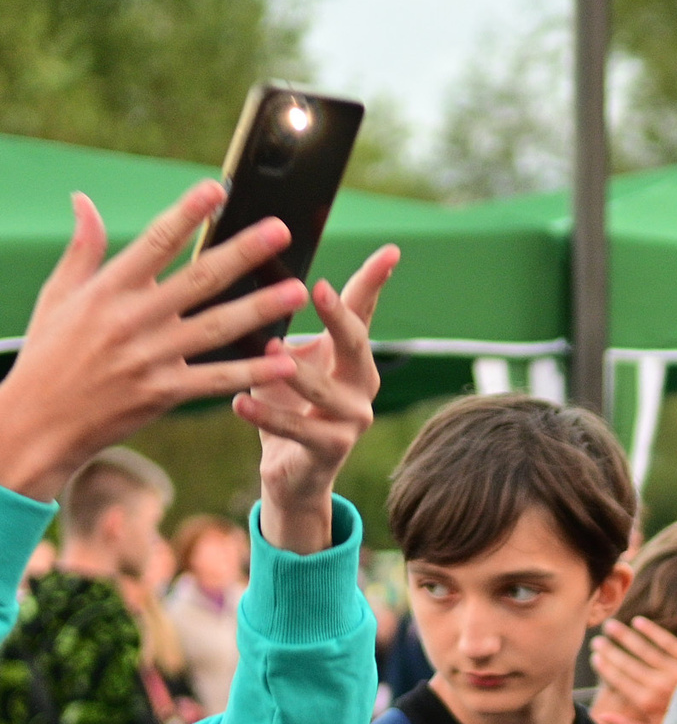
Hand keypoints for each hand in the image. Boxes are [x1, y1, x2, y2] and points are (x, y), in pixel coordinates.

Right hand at [0, 183, 312, 501]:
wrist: (39, 421)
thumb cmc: (50, 353)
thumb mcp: (58, 296)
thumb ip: (83, 249)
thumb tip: (83, 200)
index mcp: (107, 290)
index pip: (155, 242)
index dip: (188, 214)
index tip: (218, 189)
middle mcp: (132, 320)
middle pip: (199, 279)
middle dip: (243, 253)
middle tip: (280, 230)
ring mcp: (151, 357)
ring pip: (217, 327)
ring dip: (261, 309)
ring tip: (299, 292)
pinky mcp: (164, 393)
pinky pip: (217, 379)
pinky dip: (251, 371)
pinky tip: (285, 361)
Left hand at [238, 246, 398, 554]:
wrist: (291, 471)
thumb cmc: (285, 403)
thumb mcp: (283, 359)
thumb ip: (278, 327)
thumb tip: (247, 272)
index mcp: (351, 356)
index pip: (365, 311)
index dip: (376, 281)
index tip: (389, 252)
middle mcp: (360, 384)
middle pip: (356, 344)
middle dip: (339, 316)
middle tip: (317, 290)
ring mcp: (351, 419)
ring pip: (327, 392)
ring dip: (298, 372)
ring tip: (270, 351)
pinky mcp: (330, 449)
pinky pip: (298, 430)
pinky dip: (267, 416)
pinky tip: (240, 400)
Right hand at [591, 617, 676, 723]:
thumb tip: (601, 717)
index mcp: (648, 703)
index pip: (620, 680)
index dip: (605, 667)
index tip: (594, 657)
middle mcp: (659, 684)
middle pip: (628, 663)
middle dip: (610, 650)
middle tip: (597, 640)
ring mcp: (676, 669)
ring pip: (645, 649)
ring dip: (625, 636)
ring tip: (611, 626)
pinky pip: (668, 642)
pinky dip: (652, 631)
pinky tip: (639, 622)